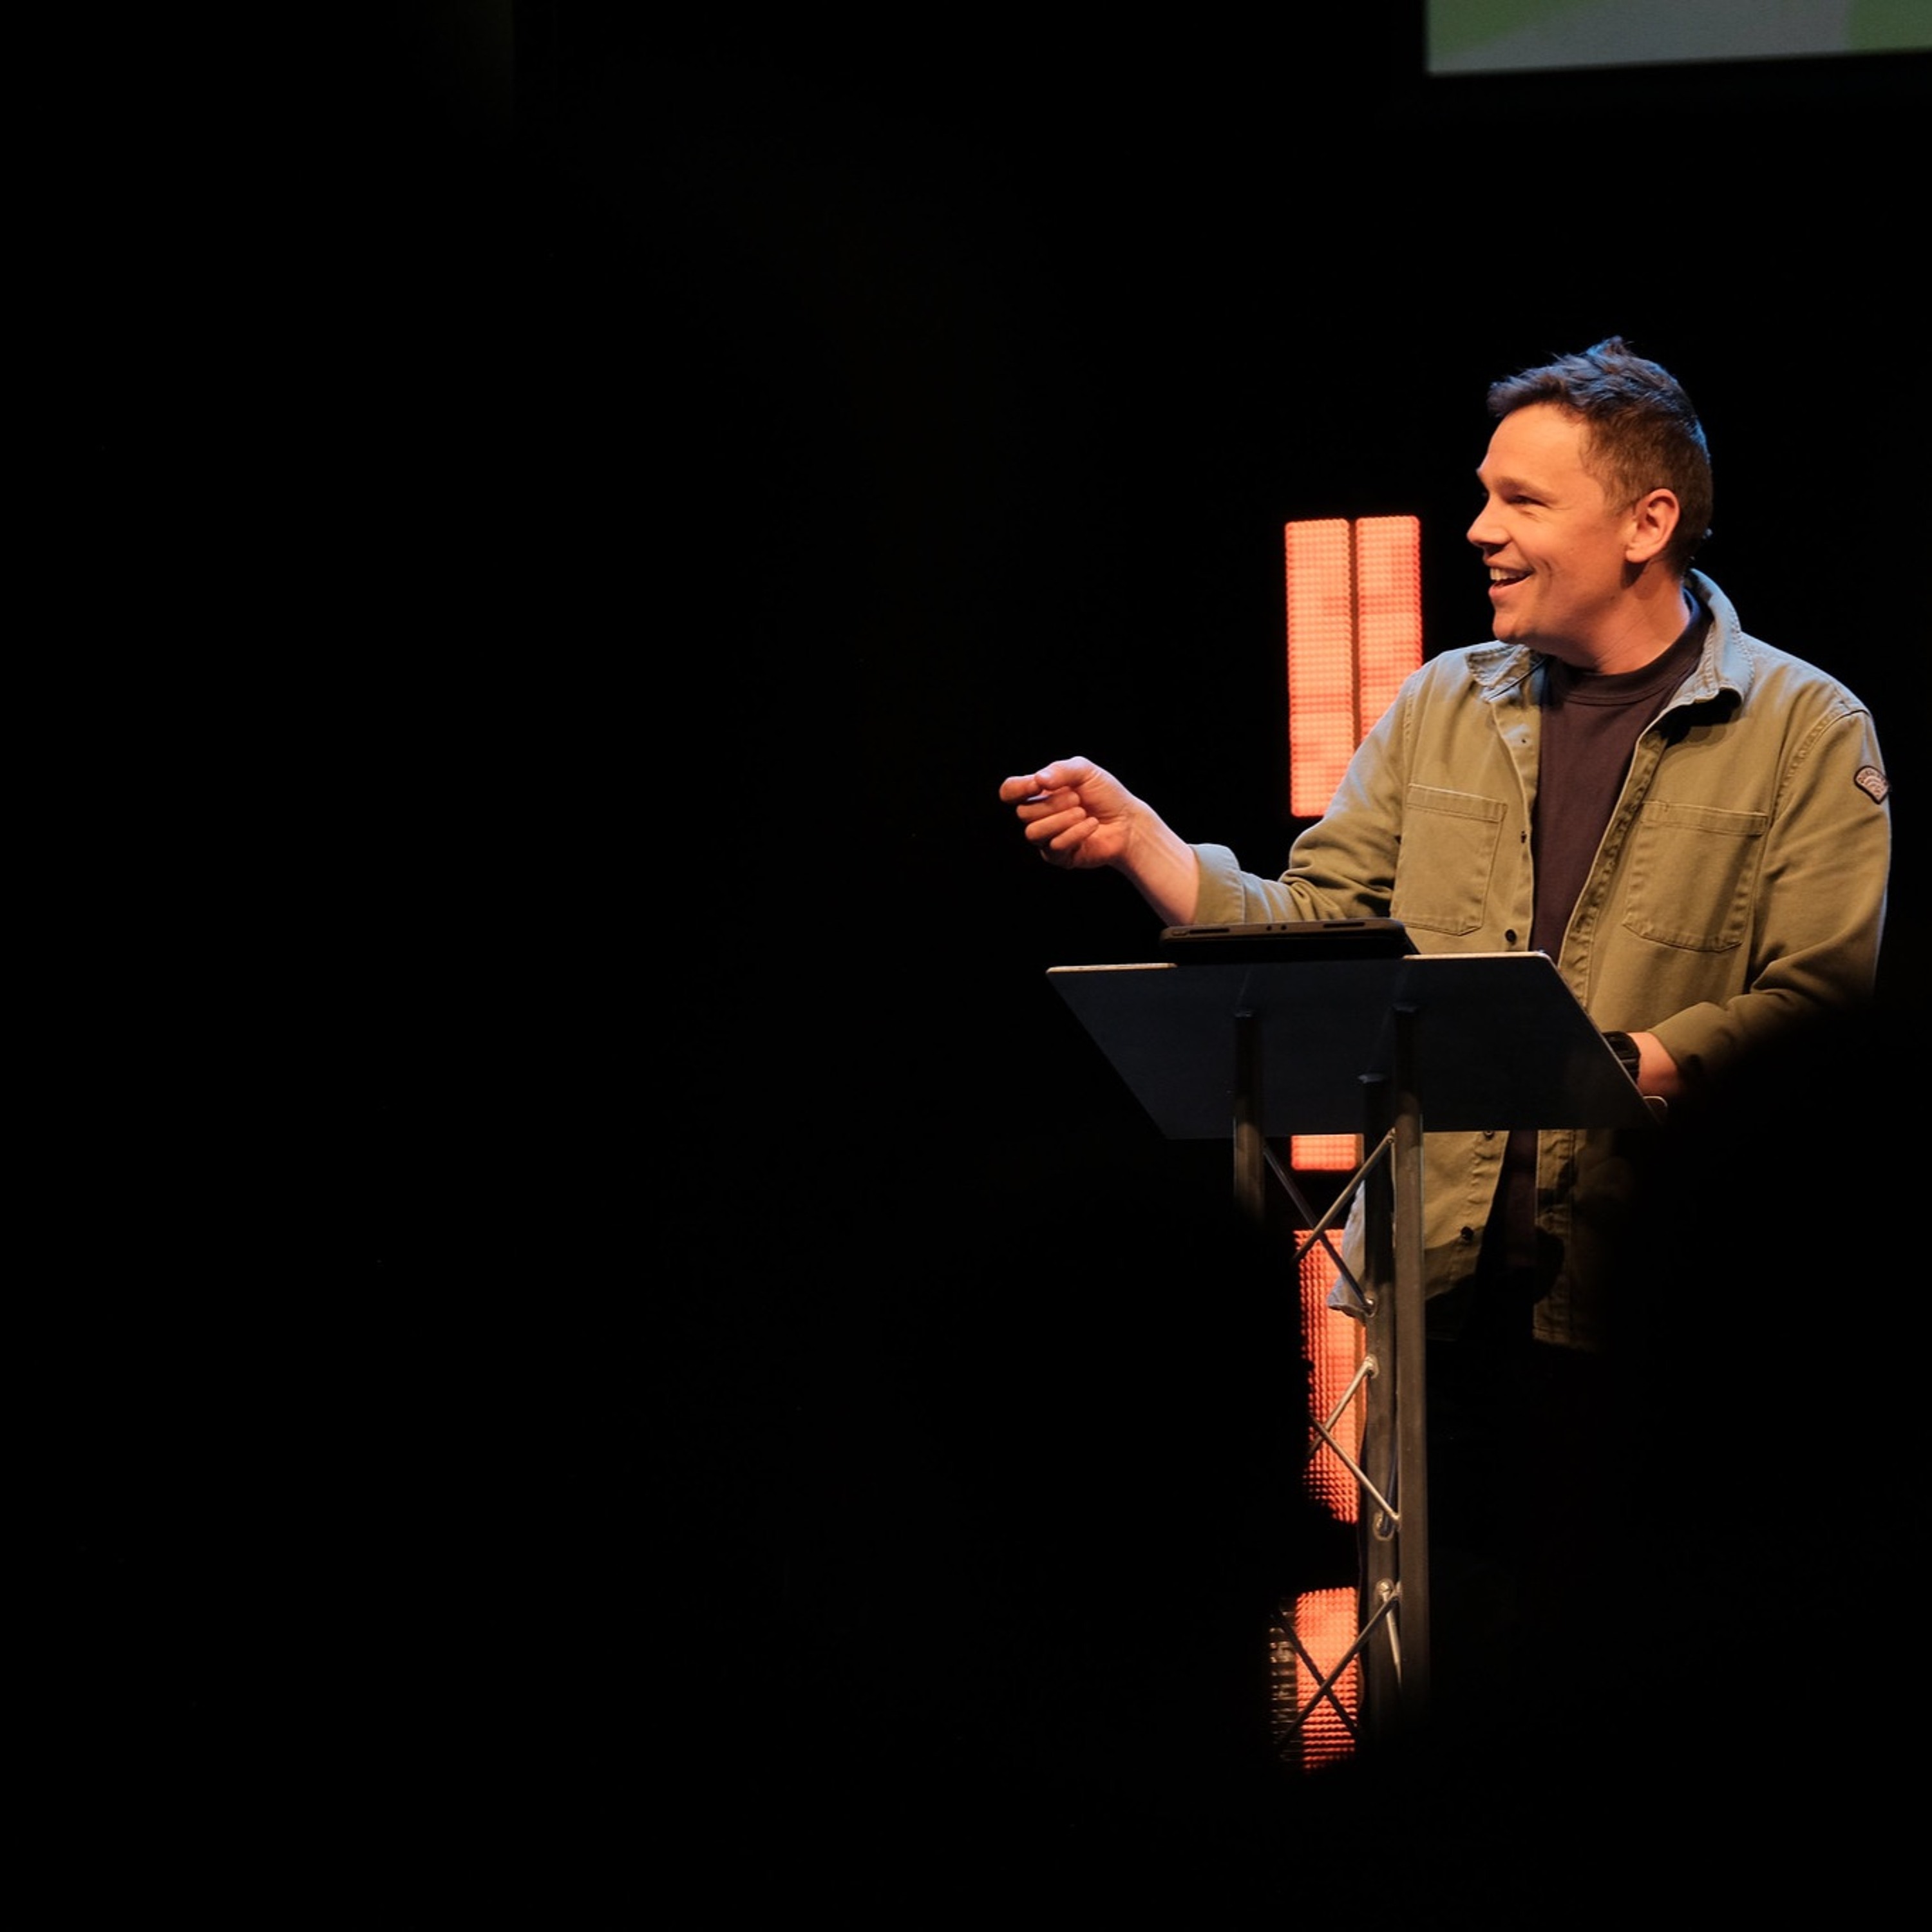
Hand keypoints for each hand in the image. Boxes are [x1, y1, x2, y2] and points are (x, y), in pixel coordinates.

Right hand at [998, 757, 1141, 870]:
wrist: (1128, 821)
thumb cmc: (1106, 794)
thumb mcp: (1085, 771)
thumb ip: (1061, 770)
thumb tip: (1038, 780)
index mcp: (1039, 792)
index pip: (1009, 791)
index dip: (1018, 788)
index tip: (1039, 784)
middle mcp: (1038, 816)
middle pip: (1022, 813)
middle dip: (1052, 804)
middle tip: (1077, 799)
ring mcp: (1047, 838)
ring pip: (1032, 833)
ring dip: (1061, 820)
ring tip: (1083, 813)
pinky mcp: (1059, 857)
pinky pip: (1053, 847)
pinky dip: (1075, 833)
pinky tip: (1092, 825)